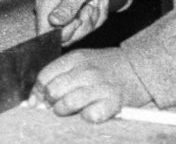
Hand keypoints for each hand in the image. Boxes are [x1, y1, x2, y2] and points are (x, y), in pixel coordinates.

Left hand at [31, 47, 152, 122]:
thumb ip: (61, 73)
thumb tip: (38, 96)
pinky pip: (89, 116)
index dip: (38, 92)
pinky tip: (92, 111)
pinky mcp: (112, 102)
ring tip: (73, 109)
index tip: (36, 101)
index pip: (45, 76)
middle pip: (54, 91)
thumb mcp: (83, 61)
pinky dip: (87, 117)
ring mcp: (100, 86)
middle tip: (58, 105)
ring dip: (65, 111)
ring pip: (67, 104)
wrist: (139, 68)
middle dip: (51, 102)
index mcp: (76, 58)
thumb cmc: (106, 68)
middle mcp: (86, 71)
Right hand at [34, 0, 119, 44]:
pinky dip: (98, 14)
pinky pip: (88, 24)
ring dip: (93, 17)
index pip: (45, 35)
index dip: (64, 34)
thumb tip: (53, 23)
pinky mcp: (76, 12)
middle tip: (90, 6)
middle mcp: (52, 11)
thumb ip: (66, 8)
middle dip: (84, 24)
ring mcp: (65, 12)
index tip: (77, 19)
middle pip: (66, 37)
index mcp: (46, 5)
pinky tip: (99, 0)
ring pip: (80, 31)